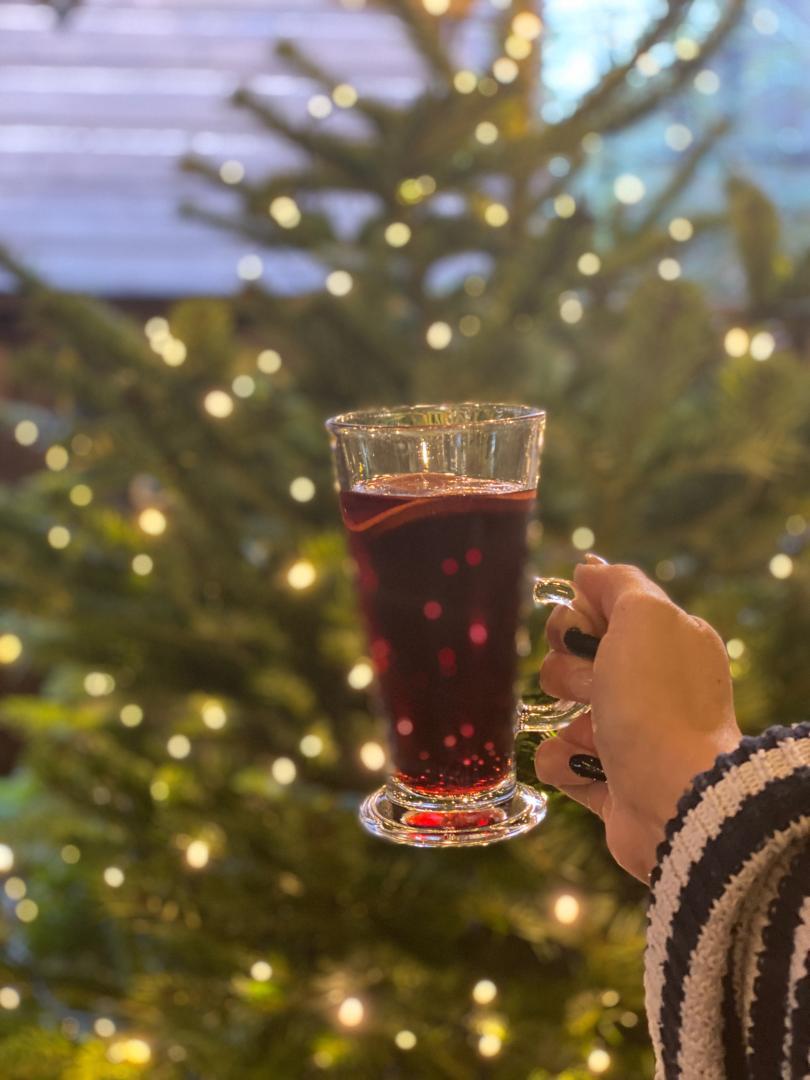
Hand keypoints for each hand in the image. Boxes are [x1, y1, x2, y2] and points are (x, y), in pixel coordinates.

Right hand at [534, 559, 741, 881]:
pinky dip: (567, 763)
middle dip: (568, 668)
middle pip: (575, 657)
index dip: (581, 616)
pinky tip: (588, 768)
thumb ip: (617, 583)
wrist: (674, 796)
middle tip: (592, 685)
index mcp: (668, 641)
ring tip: (593, 736)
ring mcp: (632, 734)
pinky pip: (562, 759)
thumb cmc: (656, 699)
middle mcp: (653, 684)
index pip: (603, 609)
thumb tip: (586, 569)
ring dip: (567, 720)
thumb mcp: (644, 616)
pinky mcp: (610, 780)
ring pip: (564, 709)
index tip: (586, 630)